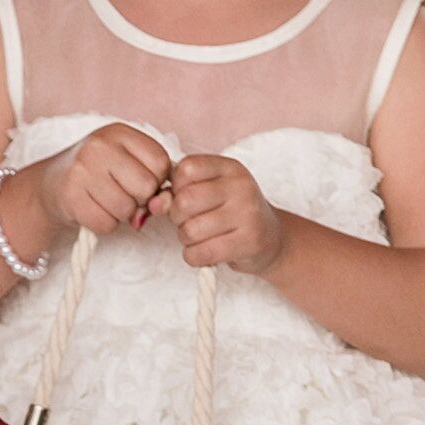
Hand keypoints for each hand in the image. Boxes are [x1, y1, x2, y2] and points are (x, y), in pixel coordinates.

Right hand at [40, 121, 173, 237]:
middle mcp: (99, 146)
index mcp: (119, 133)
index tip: (139, 182)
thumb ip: (152, 179)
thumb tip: (161, 205)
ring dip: (121, 215)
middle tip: (123, 195)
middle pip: (146, 187)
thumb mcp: (125, 163)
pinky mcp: (70, 196)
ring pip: (127, 209)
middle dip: (140, 200)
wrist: (51, 184)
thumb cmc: (97, 174)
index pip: (161, 162)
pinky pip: (106, 224)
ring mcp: (82, 170)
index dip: (157, 181)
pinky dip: (104, 224)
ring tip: (106, 202)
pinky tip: (93, 210)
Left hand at [169, 149, 287, 273]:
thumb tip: (153, 204)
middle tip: (189, 222)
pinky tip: (205, 251)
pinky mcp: (249, 242)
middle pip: (184, 201)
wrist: (271, 238)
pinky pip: (201, 253)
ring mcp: (248, 213)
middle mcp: (241, 186)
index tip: (184, 198)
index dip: (175, 188)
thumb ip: (177, 193)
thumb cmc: (231, 213)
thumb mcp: (208, 193)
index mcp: (229, 167)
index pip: (185, 169)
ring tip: (201, 237)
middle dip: (177, 218)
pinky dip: (194, 256)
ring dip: (186, 239)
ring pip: (190, 230)